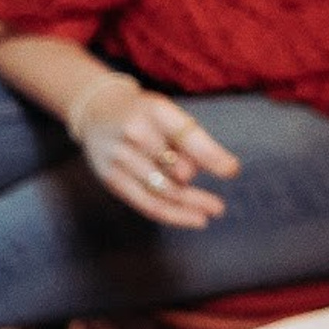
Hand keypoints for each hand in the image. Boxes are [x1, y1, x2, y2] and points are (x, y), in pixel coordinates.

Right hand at [74, 76, 241, 227]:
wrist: (96, 112)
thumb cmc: (145, 115)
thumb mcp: (169, 114)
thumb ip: (190, 140)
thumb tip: (212, 171)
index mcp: (156, 110)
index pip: (188, 137)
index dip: (211, 156)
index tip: (232, 171)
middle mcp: (135, 133)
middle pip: (175, 169)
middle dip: (197, 189)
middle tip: (218, 206)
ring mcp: (119, 157)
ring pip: (162, 191)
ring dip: (190, 206)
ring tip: (212, 212)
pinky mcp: (111, 177)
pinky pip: (145, 203)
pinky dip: (172, 215)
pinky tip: (194, 218)